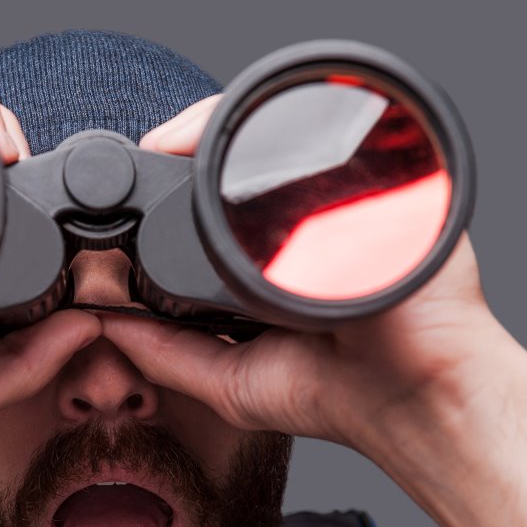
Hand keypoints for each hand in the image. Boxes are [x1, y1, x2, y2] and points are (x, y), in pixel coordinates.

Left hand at [107, 97, 526, 526]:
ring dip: (214, 142)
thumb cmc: (343, 396)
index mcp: (267, 264)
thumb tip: (105, 325)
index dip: (163, 205)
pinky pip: (315, 134)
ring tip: (170, 153)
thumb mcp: (229, 381)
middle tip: (140, 171)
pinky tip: (223, 144)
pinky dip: (264, 131)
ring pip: (267, 144)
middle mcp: (302, 226)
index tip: (121, 208)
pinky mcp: (376, 176)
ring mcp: (341, 198)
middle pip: (232, 171)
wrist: (421, 392)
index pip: (208, 216)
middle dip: (183, 165)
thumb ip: (165, 353)